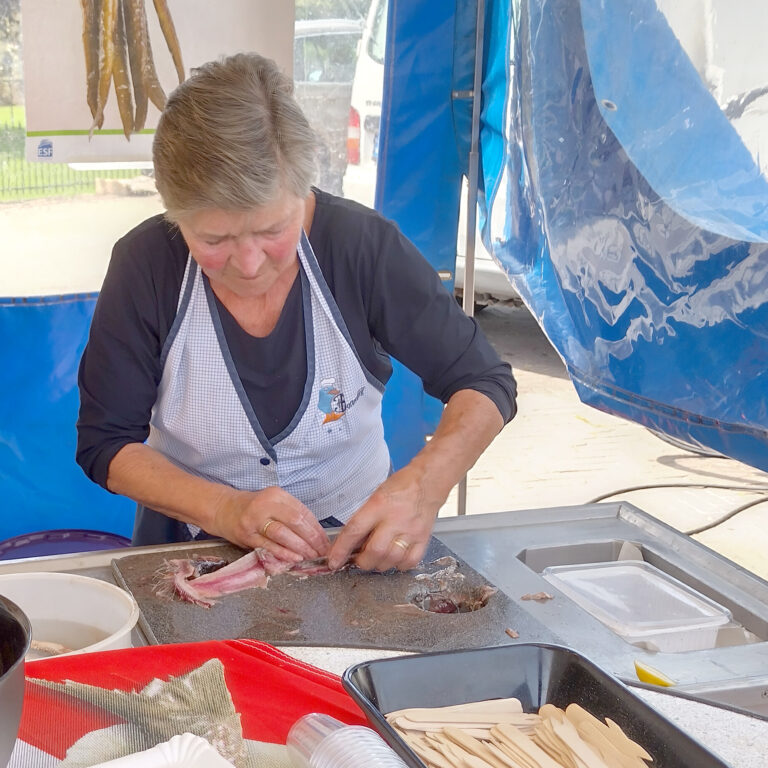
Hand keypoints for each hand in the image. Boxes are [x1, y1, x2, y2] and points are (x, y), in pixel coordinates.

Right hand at [212, 486, 329, 561]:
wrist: (222, 509)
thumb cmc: (253, 508)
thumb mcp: (273, 503)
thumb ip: (291, 514)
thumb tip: (315, 533)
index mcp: (277, 495)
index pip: (303, 512)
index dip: (316, 528)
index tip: (326, 541)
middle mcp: (266, 504)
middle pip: (295, 521)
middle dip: (312, 539)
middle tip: (322, 551)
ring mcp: (255, 520)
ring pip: (283, 534)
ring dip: (300, 547)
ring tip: (312, 556)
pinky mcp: (246, 535)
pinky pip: (268, 545)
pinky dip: (283, 553)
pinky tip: (295, 558)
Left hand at [327, 465, 439, 571]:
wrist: (427, 483)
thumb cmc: (400, 488)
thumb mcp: (375, 497)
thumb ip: (363, 519)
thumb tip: (349, 543)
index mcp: (378, 505)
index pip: (355, 530)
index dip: (341, 549)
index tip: (333, 561)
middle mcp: (395, 519)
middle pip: (374, 551)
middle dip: (362, 562)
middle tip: (359, 560)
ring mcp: (411, 531)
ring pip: (391, 559)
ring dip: (379, 564)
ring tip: (376, 558)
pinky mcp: (424, 539)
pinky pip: (409, 562)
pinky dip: (398, 565)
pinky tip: (394, 558)